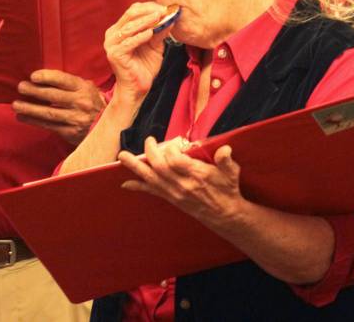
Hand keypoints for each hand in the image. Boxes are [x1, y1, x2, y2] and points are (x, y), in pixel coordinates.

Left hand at [13, 70, 105, 143]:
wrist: (109, 128)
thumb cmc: (95, 104)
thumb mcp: (90, 89)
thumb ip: (72, 83)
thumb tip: (46, 78)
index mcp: (84, 89)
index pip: (63, 80)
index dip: (46, 77)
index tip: (33, 76)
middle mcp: (80, 103)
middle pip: (52, 96)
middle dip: (34, 91)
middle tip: (21, 87)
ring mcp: (75, 119)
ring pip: (48, 113)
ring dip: (29, 108)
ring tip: (16, 105)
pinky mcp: (70, 132)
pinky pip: (49, 126)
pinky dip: (34, 121)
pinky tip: (23, 117)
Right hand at [104, 2, 169, 98]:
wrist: (138, 89)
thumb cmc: (144, 67)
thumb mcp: (155, 46)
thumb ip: (159, 32)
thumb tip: (170, 17)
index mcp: (119, 29)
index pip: (133, 11)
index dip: (149, 7)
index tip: (166, 8)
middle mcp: (112, 34)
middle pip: (130, 15)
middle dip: (148, 11)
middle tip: (163, 10)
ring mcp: (111, 44)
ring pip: (129, 27)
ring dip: (146, 21)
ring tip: (159, 17)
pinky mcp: (114, 54)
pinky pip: (129, 42)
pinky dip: (141, 36)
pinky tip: (151, 33)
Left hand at [118, 137, 243, 227]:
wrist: (224, 214)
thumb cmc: (227, 189)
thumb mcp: (231, 173)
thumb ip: (226, 161)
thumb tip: (225, 150)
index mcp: (196, 175)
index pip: (176, 160)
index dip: (171, 148)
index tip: (174, 142)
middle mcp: (182, 185)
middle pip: (159, 167)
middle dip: (150, 152)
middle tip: (149, 140)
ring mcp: (174, 193)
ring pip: (151, 178)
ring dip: (135, 167)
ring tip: (122, 156)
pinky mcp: (171, 198)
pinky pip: (152, 192)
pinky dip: (138, 187)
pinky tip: (125, 184)